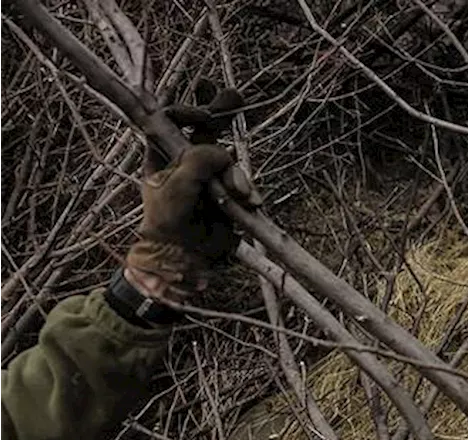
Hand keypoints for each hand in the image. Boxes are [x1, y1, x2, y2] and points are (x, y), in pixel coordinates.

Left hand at [126, 87, 261, 301]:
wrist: (186, 259)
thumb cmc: (169, 223)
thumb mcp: (178, 188)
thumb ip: (197, 161)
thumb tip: (222, 151)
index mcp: (160, 153)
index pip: (171, 119)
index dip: (187, 112)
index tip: (202, 116)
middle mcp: (184, 159)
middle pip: (203, 126)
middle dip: (219, 111)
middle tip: (234, 96)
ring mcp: (207, 174)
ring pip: (226, 155)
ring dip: (237, 173)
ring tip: (242, 195)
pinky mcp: (226, 191)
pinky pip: (240, 179)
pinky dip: (247, 189)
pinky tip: (249, 203)